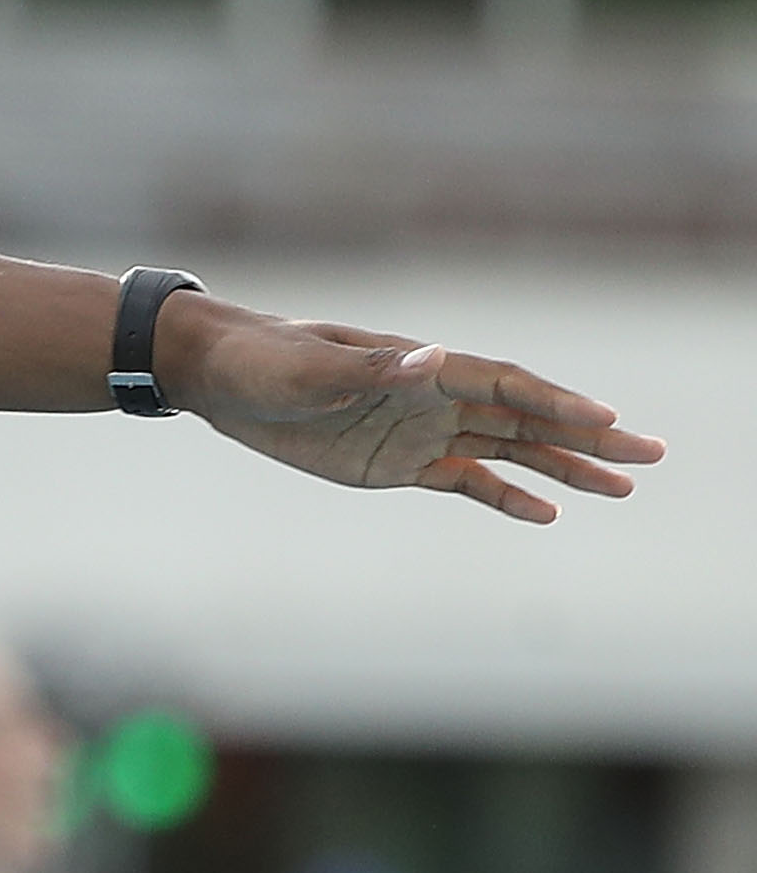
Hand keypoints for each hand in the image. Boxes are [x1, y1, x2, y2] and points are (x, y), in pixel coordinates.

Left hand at [178, 311, 661, 524]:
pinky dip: (507, 497)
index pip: (506, 384)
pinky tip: (549, 513)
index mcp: (421, 367)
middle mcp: (433, 397)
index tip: (608, 421)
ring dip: (565, 468)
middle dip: (589, 437)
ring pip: (509, 451)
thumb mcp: (309, 367)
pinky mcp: (398, 464)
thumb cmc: (263, 361)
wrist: (220, 380)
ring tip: (624, 487)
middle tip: (652, 455)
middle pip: (527, 419)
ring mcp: (420, 431)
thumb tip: (432, 358)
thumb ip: (373, 368)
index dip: (558, 402)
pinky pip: (465, 482)